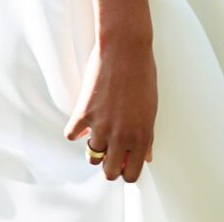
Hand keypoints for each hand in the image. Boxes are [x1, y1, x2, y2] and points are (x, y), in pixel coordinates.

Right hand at [64, 32, 157, 182]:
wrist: (125, 49)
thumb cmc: (142, 75)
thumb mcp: (151, 109)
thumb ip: (147, 137)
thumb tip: (146, 157)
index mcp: (141, 137)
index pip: (131, 174)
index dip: (126, 172)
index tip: (124, 163)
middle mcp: (121, 136)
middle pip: (109, 172)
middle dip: (109, 165)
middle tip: (110, 153)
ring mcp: (101, 126)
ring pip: (92, 157)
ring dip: (94, 149)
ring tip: (98, 134)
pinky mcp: (83, 113)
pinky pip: (72, 135)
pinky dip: (76, 131)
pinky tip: (83, 121)